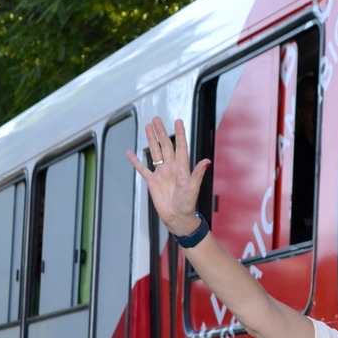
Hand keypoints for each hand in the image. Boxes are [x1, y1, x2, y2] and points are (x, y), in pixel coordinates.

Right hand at [127, 116, 209, 237]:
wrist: (177, 218)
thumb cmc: (188, 205)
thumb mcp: (193, 188)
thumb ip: (198, 173)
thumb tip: (206, 160)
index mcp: (182, 168)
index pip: (180, 146)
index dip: (179, 134)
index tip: (178, 121)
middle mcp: (171, 167)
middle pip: (165, 145)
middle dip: (161, 132)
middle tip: (156, 119)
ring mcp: (161, 173)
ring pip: (155, 152)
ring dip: (151, 140)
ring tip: (147, 127)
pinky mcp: (152, 182)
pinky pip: (142, 169)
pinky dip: (136, 161)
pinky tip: (130, 153)